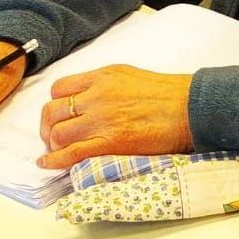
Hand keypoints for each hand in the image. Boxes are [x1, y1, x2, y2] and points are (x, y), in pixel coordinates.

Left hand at [37, 65, 192, 168]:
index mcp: (103, 77)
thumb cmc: (170, 94)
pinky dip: (54, 160)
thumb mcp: (131, 76)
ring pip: (57, 133)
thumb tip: (90, 99)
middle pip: (53, 111)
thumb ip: (106, 84)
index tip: (61, 114)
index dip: (56, 104)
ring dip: (54, 143)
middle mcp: (97, 96)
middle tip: (54, 135)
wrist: (192, 109)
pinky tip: (47, 163)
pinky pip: (70, 153)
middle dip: (49, 125)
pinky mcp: (109, 143)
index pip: (60, 89)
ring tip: (59, 150)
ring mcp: (101, 120)